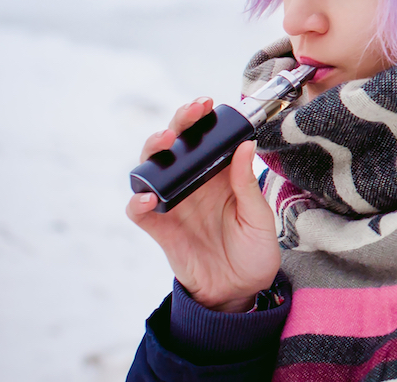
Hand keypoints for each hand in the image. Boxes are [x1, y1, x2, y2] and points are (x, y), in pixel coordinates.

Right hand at [126, 98, 280, 312]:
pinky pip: (139, 211)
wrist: (239, 292)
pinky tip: (147, 198)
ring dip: (154, 151)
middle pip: (176, 145)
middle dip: (179, 123)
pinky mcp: (160, 228)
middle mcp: (194, 184)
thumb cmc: (254, 252)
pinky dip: (137, 202)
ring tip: (165, 142)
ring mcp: (175, 204)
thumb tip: (245, 145)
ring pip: (152, 169)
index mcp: (220, 176)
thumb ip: (247, 184)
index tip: (208, 103)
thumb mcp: (258, 218)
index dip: (203, 119)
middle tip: (190, 113)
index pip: (207, 139)